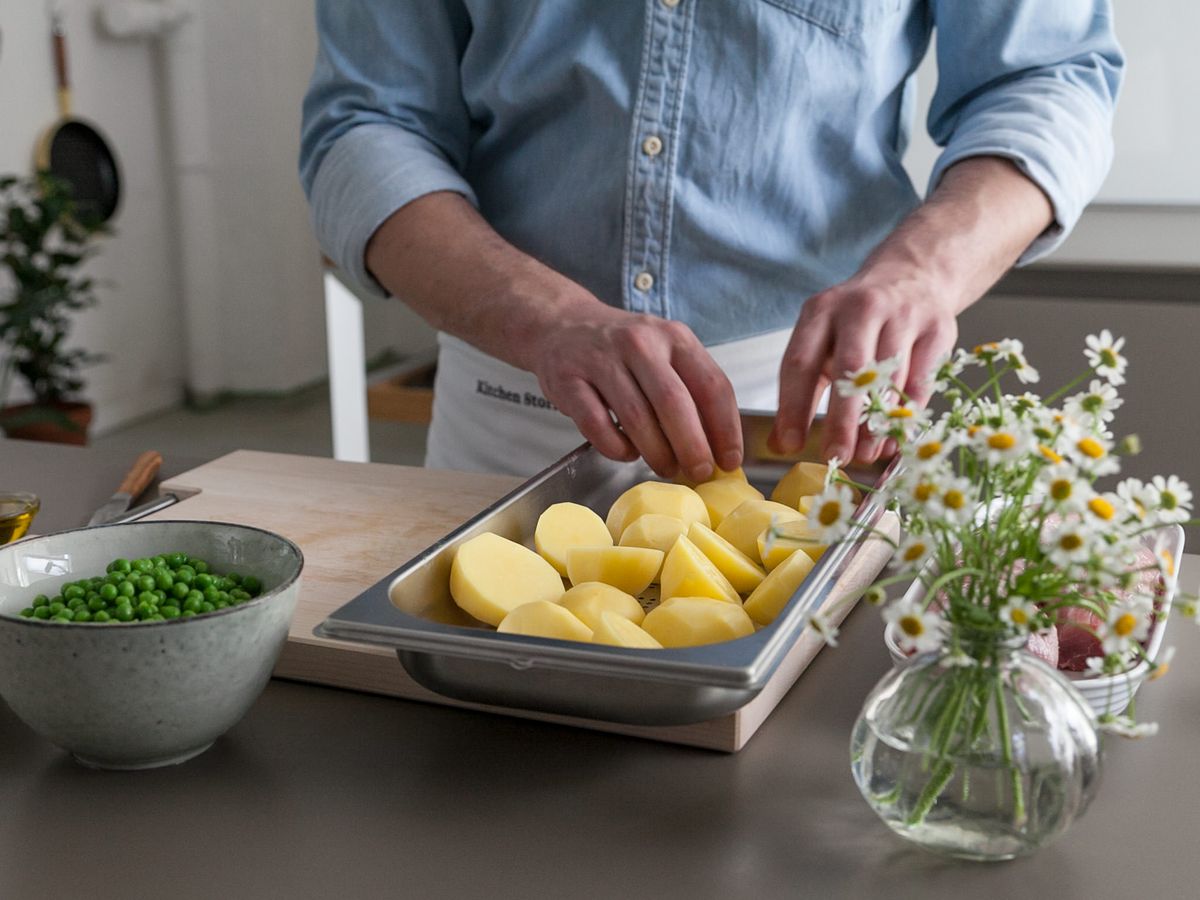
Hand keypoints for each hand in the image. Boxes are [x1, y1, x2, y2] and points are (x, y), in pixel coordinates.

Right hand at [527, 304, 743, 481]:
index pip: (711, 385)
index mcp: (673, 337)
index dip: (725, 428)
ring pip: (636, 418)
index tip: (730, 459)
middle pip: (674, 404)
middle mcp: (639, 343)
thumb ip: (690, 389)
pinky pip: (598, 426)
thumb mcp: (664, 352)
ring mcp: (601, 360)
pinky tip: (626, 453)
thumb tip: (717, 445)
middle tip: (699, 473)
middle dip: (692, 447)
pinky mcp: (568, 381)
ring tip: (666, 468)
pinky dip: (617, 448)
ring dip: (656, 453)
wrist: (563, 325)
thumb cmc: (623, 349)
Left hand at [769, 266, 957, 465]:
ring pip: (888, 379)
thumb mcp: (822, 340)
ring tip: (865, 454)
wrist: (913, 274)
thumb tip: (779, 444)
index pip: (800, 362)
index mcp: (821, 310)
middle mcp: (861, 308)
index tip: (789, 444)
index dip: (793, 407)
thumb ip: (801, 390)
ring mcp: (903, 316)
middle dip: (841, 420)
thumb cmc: (858, 319)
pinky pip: (921, 381)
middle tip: (835, 456)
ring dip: (876, 424)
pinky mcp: (937, 329)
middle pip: (849, 370)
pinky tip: (894, 439)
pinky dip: (907, 415)